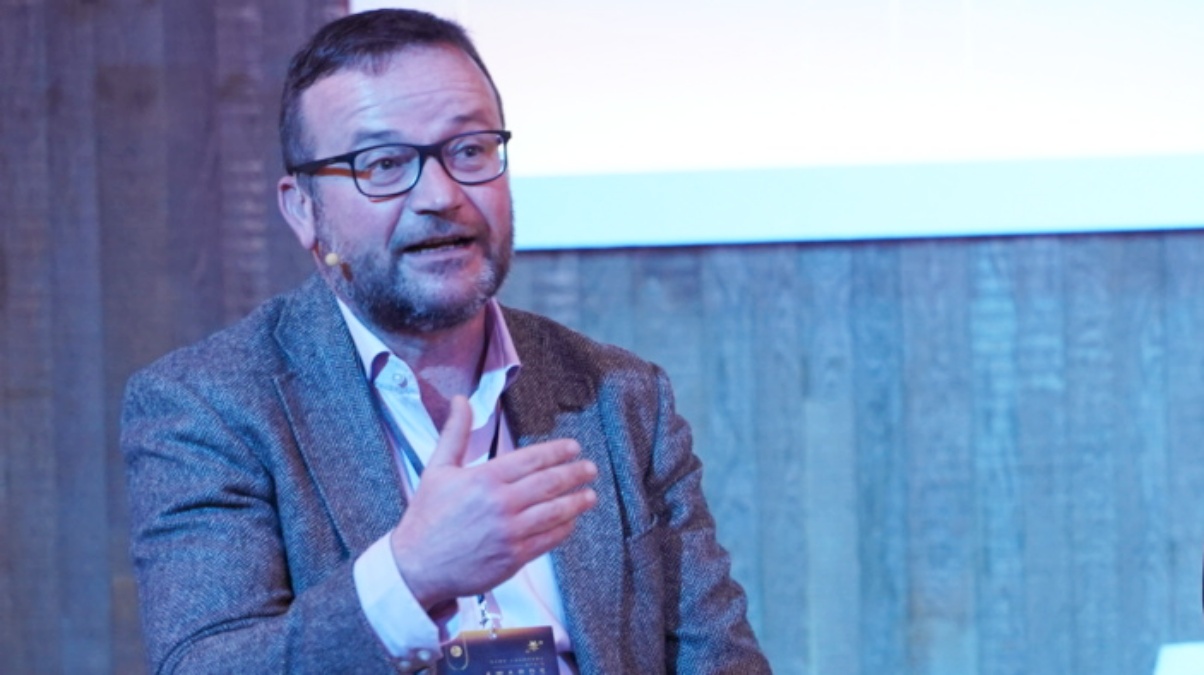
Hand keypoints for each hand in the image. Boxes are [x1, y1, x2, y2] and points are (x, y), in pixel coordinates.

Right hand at [390, 395, 597, 608]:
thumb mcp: (437, 469)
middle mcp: (501, 504)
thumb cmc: (426, 517)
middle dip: (575, 473)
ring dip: (577, 502)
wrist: (416, 566)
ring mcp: (510, 532)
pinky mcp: (514, 557)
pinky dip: (564, 528)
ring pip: (555, 512)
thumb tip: (461, 400)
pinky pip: (548, 539)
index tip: (573, 447)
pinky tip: (571, 522)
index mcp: (485, 478)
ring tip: (590, 495)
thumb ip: (455, 433)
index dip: (557, 452)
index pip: (532, 459)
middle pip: (550, 483)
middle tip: (589, 468)